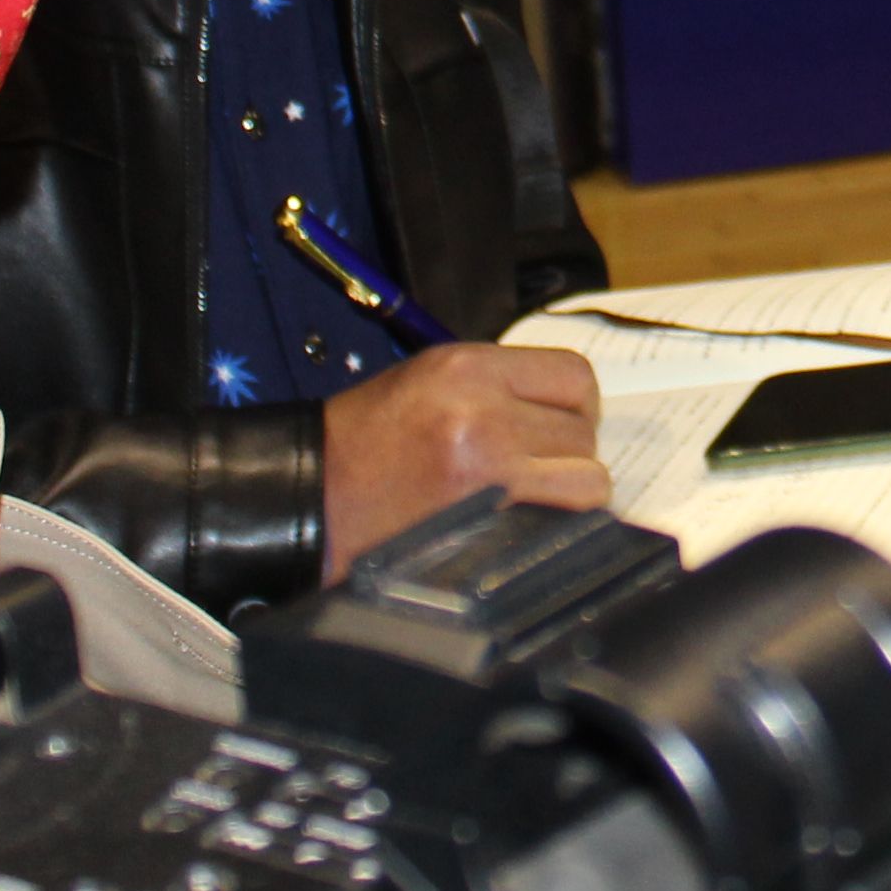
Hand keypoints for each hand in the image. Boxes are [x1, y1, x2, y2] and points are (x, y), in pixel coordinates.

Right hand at [320, 342, 607, 572]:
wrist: (305, 498)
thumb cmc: (359, 446)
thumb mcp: (423, 384)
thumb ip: (494, 389)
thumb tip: (559, 415)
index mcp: (466, 365)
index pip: (573, 376)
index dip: (577, 407)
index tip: (561, 429)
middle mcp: (482, 405)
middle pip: (582, 427)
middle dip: (570, 453)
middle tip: (541, 472)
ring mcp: (487, 459)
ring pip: (585, 472)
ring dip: (570, 490)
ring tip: (535, 500)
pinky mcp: (485, 510)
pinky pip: (565, 511)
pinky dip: (561, 521)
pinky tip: (531, 524)